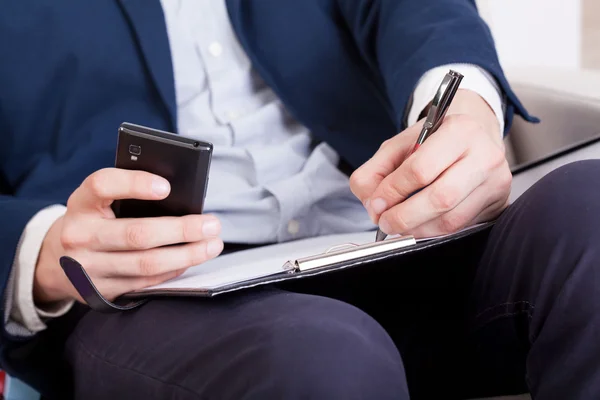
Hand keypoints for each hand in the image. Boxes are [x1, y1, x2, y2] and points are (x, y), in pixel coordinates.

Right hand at [34, 168, 222, 303]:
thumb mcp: (99, 201)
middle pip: (136, 234)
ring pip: (146, 264)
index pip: (102, 185)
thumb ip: (128, 194)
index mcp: (80, 203)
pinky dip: (174, 270)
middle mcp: (80, 236)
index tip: (166, 186)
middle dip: (181, 229)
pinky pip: (146, 282)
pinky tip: (192, 259)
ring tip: (212, 244)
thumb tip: (182, 197)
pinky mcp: (101, 291)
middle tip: (211, 224)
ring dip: (187, 255)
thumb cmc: (92, 220)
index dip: (135, 184)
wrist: (54, 260)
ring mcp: (88, 268)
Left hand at [350, 89, 510, 237]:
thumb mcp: (399, 145)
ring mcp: (496, 182)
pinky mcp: (498, 204)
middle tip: (385, 222)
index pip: (420, 169)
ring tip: (398, 224)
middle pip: (440, 198)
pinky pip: (460, 228)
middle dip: (404, 216)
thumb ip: (375, 171)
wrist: (472, 140)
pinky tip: (419, 226)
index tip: (376, 203)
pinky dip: (432, 232)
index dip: (393, 191)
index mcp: (459, 130)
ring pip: (451, 219)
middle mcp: (484, 155)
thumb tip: (373, 205)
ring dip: (416, 229)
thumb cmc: (434, 142)